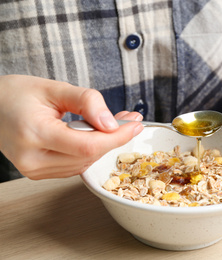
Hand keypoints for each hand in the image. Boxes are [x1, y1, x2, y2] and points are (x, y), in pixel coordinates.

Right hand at [0, 75, 143, 179]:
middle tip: (129, 120)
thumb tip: (113, 123)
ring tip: (114, 124)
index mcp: (33, 133)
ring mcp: (34, 170)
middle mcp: (32, 159)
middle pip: (88, 156)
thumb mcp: (53, 88)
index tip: (135, 125)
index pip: (87, 145)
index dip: (116, 137)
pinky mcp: (38, 173)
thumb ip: (86, 102)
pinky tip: (95, 135)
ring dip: (104, 145)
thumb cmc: (16, 94)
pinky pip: (75, 165)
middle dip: (114, 138)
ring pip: (84, 163)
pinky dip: (90, 151)